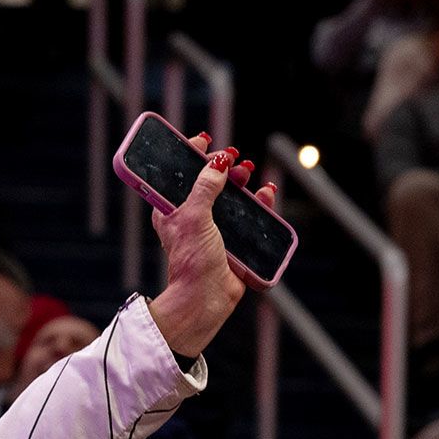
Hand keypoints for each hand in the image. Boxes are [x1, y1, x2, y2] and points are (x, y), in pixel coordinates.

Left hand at [147, 139, 267, 360]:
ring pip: (230, 197)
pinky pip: (248, 216)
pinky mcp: (232, 241)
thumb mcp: (195, 216)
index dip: (191, 155)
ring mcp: (213, 228)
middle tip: (235, 160)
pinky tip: (266, 192)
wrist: (205, 299)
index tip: (204, 140)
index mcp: (172, 210)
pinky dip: (258, 203)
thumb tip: (218, 162)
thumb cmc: (192, 260)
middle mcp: (191, 217)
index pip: (179, 175)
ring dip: (241, 182)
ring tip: (249, 172)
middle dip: (223, 167)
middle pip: (209, 182)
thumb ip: (206, 187)